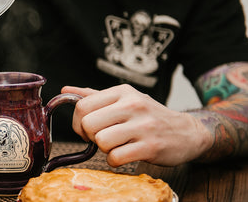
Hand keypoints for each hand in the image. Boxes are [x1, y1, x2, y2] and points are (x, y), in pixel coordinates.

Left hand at [62, 84, 212, 166]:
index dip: (78, 121)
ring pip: (101, 141)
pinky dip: (115, 160)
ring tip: (117, 145)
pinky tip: (125, 154)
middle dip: (90, 136)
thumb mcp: (123, 100)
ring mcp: (143, 126)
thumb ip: (93, 96)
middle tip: (101, 138)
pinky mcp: (150, 147)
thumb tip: (65, 90)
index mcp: (123, 92)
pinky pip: (115, 158)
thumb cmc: (148, 117)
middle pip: (88, 124)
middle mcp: (133, 105)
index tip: (87, 128)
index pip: (82, 105)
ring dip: (104, 149)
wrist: (187, 132)